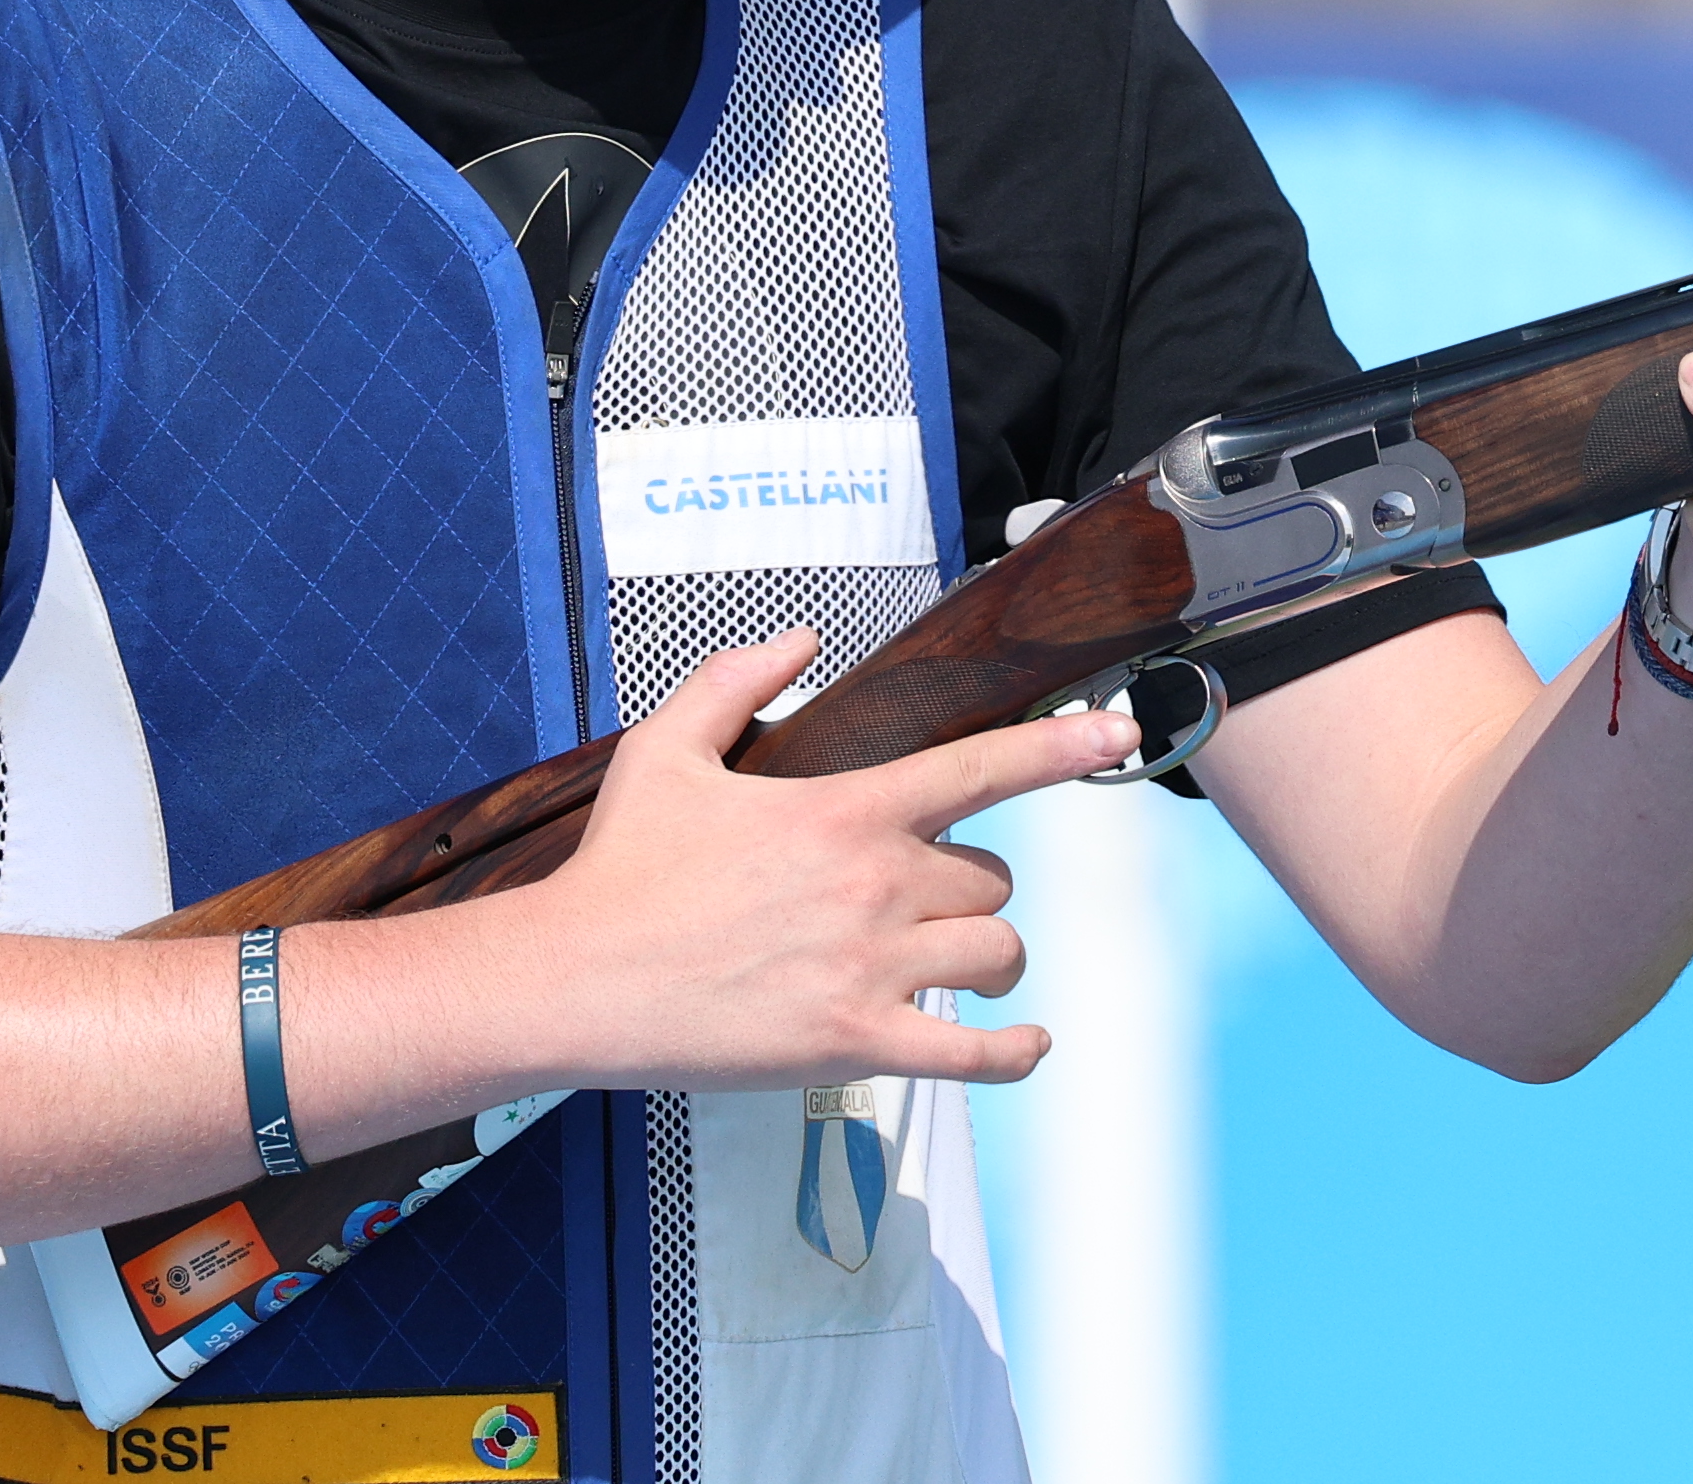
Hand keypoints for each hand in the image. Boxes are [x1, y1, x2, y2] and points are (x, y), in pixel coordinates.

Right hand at [519, 629, 1135, 1090]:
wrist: (574, 978)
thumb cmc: (620, 867)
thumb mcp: (667, 750)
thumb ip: (737, 681)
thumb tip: (798, 638)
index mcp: (846, 810)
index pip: (983, 767)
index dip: (1062, 748)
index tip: (1118, 731)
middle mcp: (876, 885)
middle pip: (991, 879)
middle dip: (969, 886)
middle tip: (917, 899)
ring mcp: (872, 970)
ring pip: (996, 954)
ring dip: (986, 956)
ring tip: (950, 961)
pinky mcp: (855, 1044)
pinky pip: (974, 1055)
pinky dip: (1014, 1052)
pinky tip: (1029, 1044)